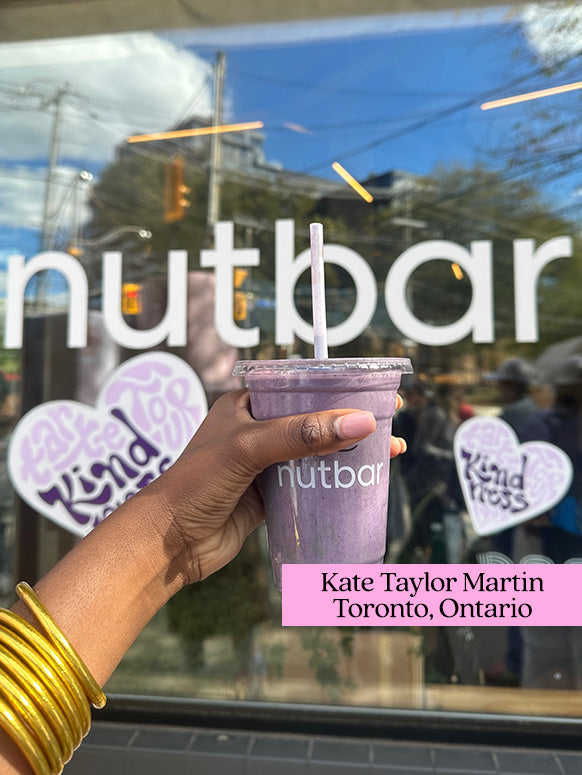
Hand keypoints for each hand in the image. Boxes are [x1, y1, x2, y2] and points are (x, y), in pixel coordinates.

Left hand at [147, 389, 405, 584]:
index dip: (337, 388)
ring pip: (316, 454)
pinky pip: (310, 485)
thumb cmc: (197, 483)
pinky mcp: (270, 497)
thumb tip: (361, 423)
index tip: (373, 392)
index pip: (299, 388)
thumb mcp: (249, 448)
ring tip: (389, 454)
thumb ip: (302, 435)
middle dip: (351, 423)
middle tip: (389, 424)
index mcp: (245, 406)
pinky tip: (362, 485)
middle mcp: (257, 432)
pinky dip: (335, 484)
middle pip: (314, 421)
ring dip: (349, 454)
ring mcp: (264, 466)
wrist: (169, 542)